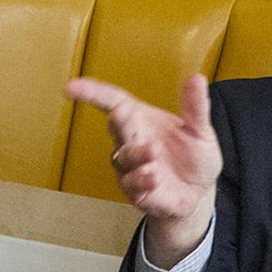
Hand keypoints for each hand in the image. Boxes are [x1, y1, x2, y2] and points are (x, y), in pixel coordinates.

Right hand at [64, 73, 221, 265]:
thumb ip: (196, 107)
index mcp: (140, 120)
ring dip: (137, 155)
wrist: (199, 192)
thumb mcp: (200, 130)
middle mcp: (130, 142)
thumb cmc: (193, 157)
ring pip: (124, 159)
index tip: (71, 88)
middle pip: (117, 129)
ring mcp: (131, 168)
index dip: (92, 93)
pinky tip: (155, 178)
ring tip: (153, 152)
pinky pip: (134, 186)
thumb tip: (197, 79)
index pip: (112, 101)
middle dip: (118, 121)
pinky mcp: (137, 192)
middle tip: (119, 113)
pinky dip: (143, 181)